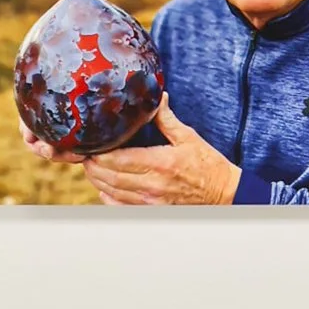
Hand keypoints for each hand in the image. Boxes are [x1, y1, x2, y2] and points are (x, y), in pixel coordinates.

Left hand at [82, 100, 239, 206]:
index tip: (89, 144)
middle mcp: (151, 185)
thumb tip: (156, 97)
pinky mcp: (151, 211)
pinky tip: (104, 186)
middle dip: (91, 165)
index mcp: (159, 163)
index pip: (117, 160)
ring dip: (96, 179)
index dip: (97, 153)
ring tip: (91, 165)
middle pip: (108, 177)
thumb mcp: (188, 137)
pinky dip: (107, 197)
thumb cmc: (208, 165)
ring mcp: (150, 201)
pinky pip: (120, 207)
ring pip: (110, 192)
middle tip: (84, 153)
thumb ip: (166, 118)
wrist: (224, 194)